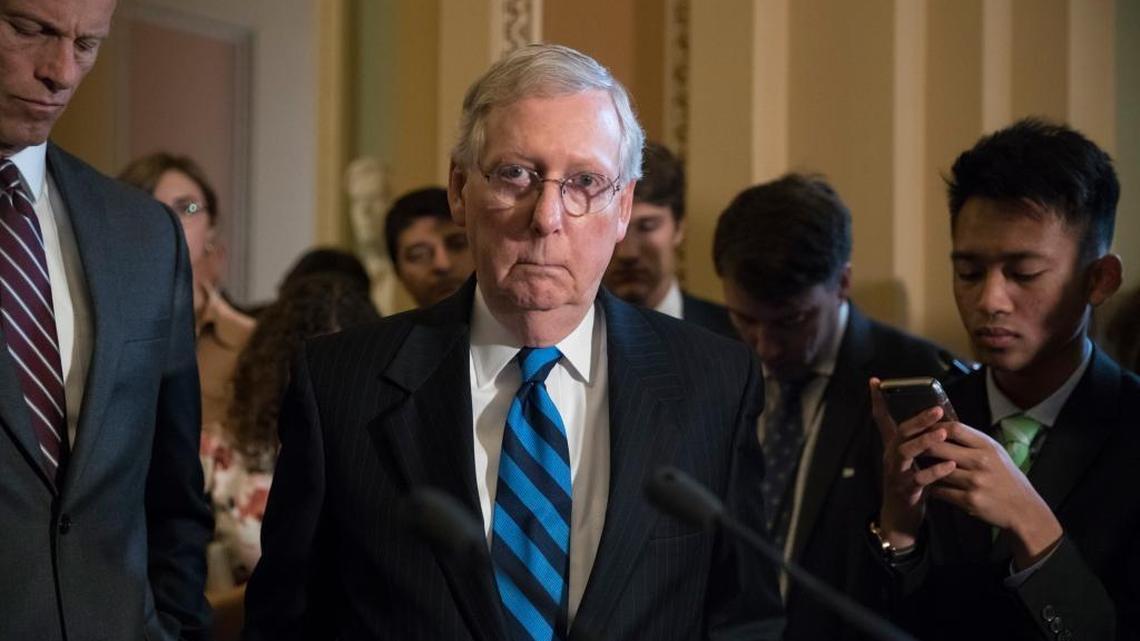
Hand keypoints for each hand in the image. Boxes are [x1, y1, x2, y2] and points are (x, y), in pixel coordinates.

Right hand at [870, 378, 957, 547]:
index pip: (882, 419)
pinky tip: (949, 465)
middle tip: (937, 410)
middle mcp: (891, 457)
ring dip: (925, 442)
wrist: (901, 517)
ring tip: (943, 434)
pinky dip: (935, 471)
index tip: (875, 381)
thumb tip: (933, 420)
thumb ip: (915, 442)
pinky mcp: (905, 490)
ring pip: (906, 453)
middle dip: (918, 420)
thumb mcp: (908, 460)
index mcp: (893, 447)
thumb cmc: (909, 484)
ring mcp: (896, 473)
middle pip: (900, 433)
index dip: (877, 401)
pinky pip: (920, 479)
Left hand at [922, 421, 1062, 567]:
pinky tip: (931, 488)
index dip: (935, 427)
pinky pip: (941, 491)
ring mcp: (975, 481)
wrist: (1024, 509)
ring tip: (917, 468)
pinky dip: (934, 489)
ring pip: (937, 471)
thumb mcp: (996, 453)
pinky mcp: (969, 500)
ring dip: (926, 470)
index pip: (954, 428)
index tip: (924, 429)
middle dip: (923, 447)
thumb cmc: (1006, 478)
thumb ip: (973, 442)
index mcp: (987, 446)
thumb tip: (944, 427)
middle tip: (912, 448)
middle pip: (939, 447)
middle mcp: (981, 461)